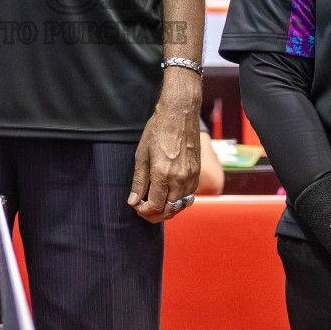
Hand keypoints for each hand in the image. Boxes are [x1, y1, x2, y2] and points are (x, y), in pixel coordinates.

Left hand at [128, 70, 201, 223]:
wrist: (180, 114)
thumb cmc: (158, 130)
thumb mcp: (141, 155)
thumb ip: (139, 181)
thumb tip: (133, 201)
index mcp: (163, 174)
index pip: (155, 206)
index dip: (144, 211)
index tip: (137, 207)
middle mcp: (180, 179)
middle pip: (169, 210)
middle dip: (155, 215)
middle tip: (144, 211)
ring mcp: (191, 177)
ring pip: (181, 205)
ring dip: (168, 210)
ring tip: (156, 206)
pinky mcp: (197, 173)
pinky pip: (189, 195)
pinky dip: (179, 201)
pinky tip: (169, 196)